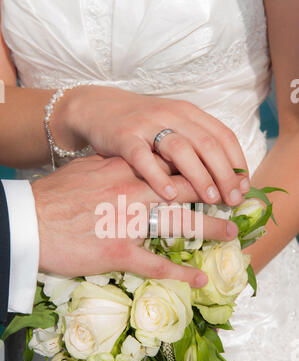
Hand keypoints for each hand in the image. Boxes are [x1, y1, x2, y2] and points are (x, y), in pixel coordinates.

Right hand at [32, 155, 238, 286]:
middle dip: (215, 194)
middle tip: (235, 200)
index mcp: (125, 170)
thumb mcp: (84, 170)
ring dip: (211, 228)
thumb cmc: (52, 196)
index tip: (213, 175)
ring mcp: (129, 223)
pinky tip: (198, 279)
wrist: (26, 221)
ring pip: (182, 223)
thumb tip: (128, 164)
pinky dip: (180, 274)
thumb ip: (112, 167)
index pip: (171, 166)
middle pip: (186, 191)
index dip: (196, 171)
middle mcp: (134, 192)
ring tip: (232, 233)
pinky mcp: (119, 252)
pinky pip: (157, 265)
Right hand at [53, 86, 248, 204]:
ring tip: (210, 199)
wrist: (98, 107)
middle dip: (224, 174)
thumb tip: (222, 180)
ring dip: (199, 175)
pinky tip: (168, 194)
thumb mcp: (171, 127)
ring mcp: (147, 124)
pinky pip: (143, 157)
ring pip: (180, 149)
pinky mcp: (124, 136)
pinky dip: (157, 176)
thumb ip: (193, 146)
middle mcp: (172, 115)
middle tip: (233, 200)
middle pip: (207, 144)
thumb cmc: (140, 126)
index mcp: (188, 113)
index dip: (237, 162)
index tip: (244, 188)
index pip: (223, 135)